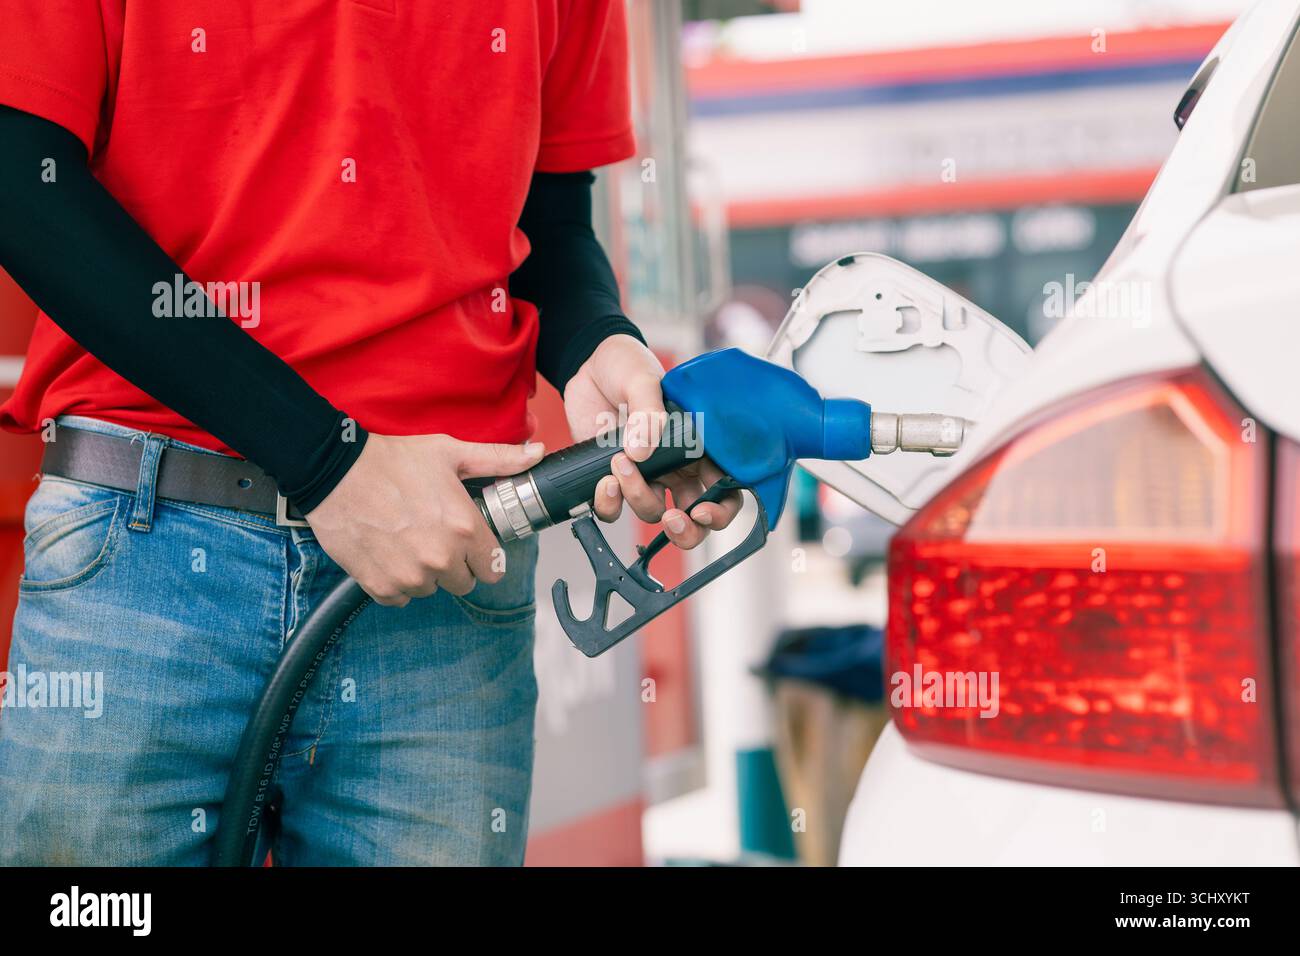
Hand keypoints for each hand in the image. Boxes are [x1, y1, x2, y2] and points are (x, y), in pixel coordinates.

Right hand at [305, 432, 544, 606]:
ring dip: (423, 573)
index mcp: (465, 529)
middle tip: (432, 536)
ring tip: (406, 539)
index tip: (469, 545)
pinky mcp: (380, 587)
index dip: (482, 556)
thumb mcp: (451, 453)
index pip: (493, 569)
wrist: (334, 472)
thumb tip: (535, 454)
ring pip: (430, 590)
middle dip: (454, 564)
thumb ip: (498, 459)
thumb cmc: (391, 461)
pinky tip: (387, 553)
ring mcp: (410, 576)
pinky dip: (395, 582)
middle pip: (463, 583)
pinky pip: (399, 598)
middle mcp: (441, 558)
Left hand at [563, 334, 739, 549]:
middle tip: (671, 520)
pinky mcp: (613, 478)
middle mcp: (677, 468)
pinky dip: (608, 504)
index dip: (721, 510)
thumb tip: (640, 452)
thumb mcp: (644, 378)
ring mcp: (646, 476)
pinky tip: (604, 482)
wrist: (589, 362)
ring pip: (653, 513)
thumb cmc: (629, 365)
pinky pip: (614, 508)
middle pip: (694, 518)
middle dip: (686, 530)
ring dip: (639, 499)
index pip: (725, 489)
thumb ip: (648, 411)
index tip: (702, 510)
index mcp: (700, 446)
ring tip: (619, 465)